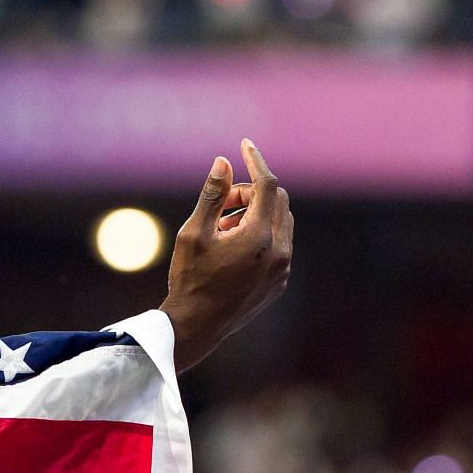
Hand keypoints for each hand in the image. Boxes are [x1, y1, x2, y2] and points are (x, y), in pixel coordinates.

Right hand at [158, 138, 293, 372]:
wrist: (196, 327)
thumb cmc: (189, 278)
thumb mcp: (194, 232)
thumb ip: (212, 195)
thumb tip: (223, 162)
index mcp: (259, 237)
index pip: (267, 185)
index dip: (256, 161)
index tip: (244, 144)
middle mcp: (279, 252)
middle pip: (277, 200)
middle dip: (250, 192)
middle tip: (221, 202)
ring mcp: (282, 269)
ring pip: (281, 221)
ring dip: (256, 213)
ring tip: (223, 228)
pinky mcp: (280, 282)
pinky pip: (280, 244)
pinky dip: (262, 234)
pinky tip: (232, 247)